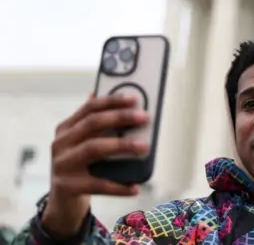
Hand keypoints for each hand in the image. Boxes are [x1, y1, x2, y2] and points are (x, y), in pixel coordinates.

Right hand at [41, 93, 148, 236]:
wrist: (62, 202)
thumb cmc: (81, 166)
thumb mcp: (87, 144)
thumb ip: (102, 128)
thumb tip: (130, 109)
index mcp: (67, 128)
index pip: (90, 108)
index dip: (112, 101)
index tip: (134, 98)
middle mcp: (61, 143)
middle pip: (92, 123)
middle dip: (120, 117)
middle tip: (144, 117)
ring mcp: (62, 164)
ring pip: (93, 148)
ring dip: (121, 145)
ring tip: (144, 147)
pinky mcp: (66, 186)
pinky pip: (97, 184)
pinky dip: (118, 186)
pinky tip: (135, 187)